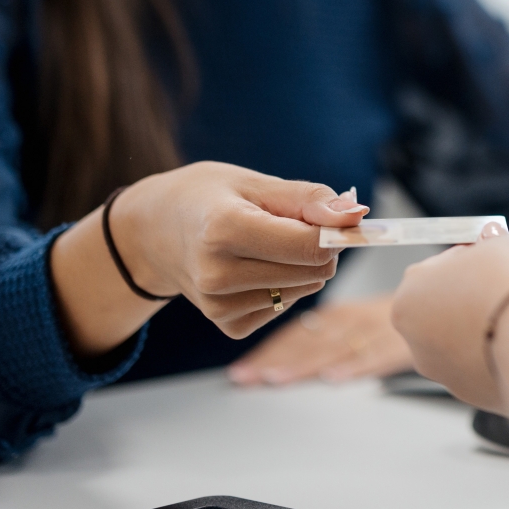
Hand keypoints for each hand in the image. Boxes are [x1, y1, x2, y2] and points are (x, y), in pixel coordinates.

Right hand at [53, 162, 370, 355]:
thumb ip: (309, 199)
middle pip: (314, 269)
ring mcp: (219, 306)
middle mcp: (218, 274)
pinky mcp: (226, 325)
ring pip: (305, 289)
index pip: (309, 245)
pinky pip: (285, 305)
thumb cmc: (207, 198)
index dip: (335, 231)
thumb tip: (356, 215)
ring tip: (266, 242)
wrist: (153, 232)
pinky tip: (254, 267)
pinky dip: (284, 285)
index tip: (335, 216)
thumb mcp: (255, 183)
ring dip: (302, 266)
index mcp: (224, 230)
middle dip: (321, 246)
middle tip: (292, 223)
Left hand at [226, 295, 413, 385]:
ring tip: (279, 379)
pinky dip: (356, 366)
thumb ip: (325, 336)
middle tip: (247, 378)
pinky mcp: (401, 345)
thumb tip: (277, 363)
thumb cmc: (394, 319)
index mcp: (339, 315)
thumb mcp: (358, 318)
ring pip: (336, 349)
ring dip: (306, 365)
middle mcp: (352, 322)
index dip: (268, 351)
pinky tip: (336, 377)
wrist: (440, 300)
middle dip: (275, 362)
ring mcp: (376, 332)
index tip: (242, 370)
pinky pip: (377, 355)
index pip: (297, 333)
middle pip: (309, 343)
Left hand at [391, 227, 508, 411]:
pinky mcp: (494, 398)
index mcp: (408, 304)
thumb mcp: (497, 244)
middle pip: (478, 299)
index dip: (482, 250)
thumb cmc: (507, 283)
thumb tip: (494, 247)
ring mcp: (459, 377)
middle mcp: (426, 346)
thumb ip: (492, 248)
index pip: (444, 269)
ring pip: (502, 327)